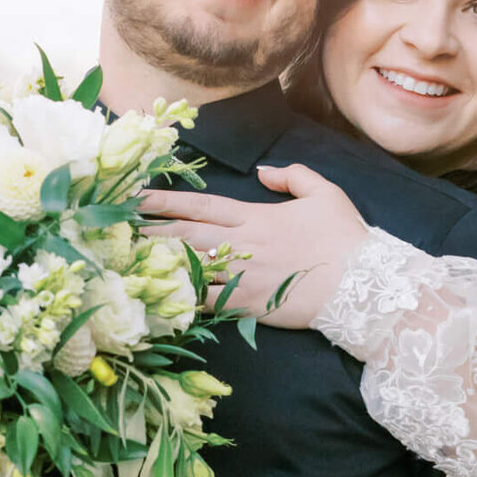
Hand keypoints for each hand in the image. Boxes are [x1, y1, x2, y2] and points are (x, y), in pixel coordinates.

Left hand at [139, 162, 368, 328]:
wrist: (361, 284)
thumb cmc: (346, 238)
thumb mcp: (325, 192)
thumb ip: (293, 176)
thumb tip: (263, 172)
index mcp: (256, 216)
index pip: (201, 204)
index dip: (165, 200)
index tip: (137, 197)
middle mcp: (242, 244)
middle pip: (185, 234)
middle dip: (148, 230)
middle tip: (115, 229)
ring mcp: (243, 276)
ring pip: (189, 267)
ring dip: (156, 264)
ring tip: (125, 261)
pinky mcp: (248, 305)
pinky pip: (206, 302)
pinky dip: (180, 299)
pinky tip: (155, 296)